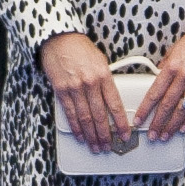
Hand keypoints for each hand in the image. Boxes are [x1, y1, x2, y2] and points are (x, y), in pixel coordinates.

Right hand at [39, 31, 133, 154]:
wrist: (59, 39)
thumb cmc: (81, 49)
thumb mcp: (101, 61)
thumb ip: (107, 81)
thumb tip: (112, 102)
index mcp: (104, 76)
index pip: (115, 105)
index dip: (121, 123)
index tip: (125, 134)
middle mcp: (90, 83)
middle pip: (100, 116)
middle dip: (105, 135)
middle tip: (109, 146)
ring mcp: (75, 88)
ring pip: (85, 118)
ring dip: (91, 135)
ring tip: (96, 146)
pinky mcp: (61, 90)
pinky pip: (70, 113)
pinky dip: (76, 127)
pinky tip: (80, 136)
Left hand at [135, 24, 184, 140]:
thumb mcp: (174, 50)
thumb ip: (165, 66)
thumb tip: (156, 78)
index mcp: (172, 66)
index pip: (155, 93)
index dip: (145, 109)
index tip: (139, 120)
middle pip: (167, 105)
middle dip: (158, 123)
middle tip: (152, 135)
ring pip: (182, 109)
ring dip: (172, 125)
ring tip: (165, 135)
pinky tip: (182, 128)